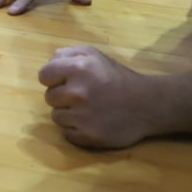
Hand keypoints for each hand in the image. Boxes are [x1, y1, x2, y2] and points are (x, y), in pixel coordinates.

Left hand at [39, 46, 153, 148]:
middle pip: (49, 97)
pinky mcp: (88, 136)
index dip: (53, 78)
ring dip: (68, 114)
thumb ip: (66, 54)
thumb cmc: (117, 77)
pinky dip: (76, 130)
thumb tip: (48, 64)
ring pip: (56, 117)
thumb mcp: (93, 55)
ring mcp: (81, 117)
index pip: (44, 75)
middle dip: (62, 96)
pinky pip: (67, 133)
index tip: (64, 81)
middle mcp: (76, 92)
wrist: (147, 105)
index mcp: (77, 68)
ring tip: (87, 109)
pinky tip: (91, 122)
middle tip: (81, 95)